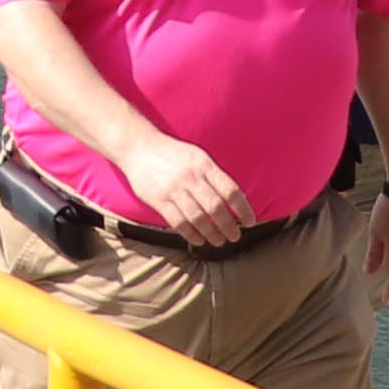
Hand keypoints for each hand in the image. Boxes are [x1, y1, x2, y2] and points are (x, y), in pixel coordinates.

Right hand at [118, 129, 249, 249]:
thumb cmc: (173, 153)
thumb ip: (214, 176)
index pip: (230, 190)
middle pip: (216, 207)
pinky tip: (198, 240)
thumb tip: (236, 199)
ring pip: (198, 218)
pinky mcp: (158, 200)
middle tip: (235, 236)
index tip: (249, 221)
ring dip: (212, 234)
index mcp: (204, 164)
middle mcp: (190, 177)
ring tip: (219, 241)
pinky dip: (191, 234)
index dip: (243, 208)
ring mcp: (173, 189)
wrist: (138, 147)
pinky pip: (178, 222)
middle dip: (229, 226)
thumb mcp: (198, 156)